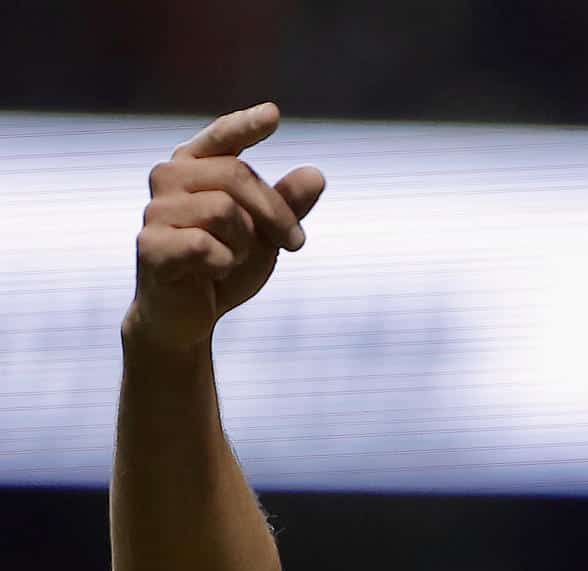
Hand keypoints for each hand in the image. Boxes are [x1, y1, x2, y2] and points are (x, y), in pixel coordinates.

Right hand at [127, 102, 326, 350]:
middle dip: (277, 213)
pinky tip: (214, 274)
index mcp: (194, 167)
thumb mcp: (265, 235)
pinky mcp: (150, 245)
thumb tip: (316, 175)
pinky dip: (226, 264)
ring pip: (224, 209)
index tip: (273, 115)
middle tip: (296, 243)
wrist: (189, 317)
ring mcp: (155, 210)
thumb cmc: (224, 266)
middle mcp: (168, 178)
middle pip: (237, 175)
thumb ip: (288, 205)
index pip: (221, 137)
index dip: (245, 125)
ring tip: (235, 259)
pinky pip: (207, 245)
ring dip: (247, 243)